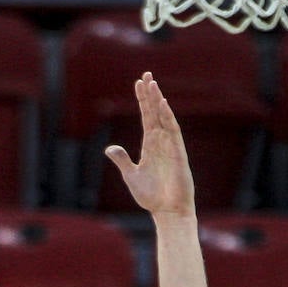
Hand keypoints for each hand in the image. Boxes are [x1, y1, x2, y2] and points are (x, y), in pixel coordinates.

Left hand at [105, 72, 194, 215]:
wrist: (167, 212)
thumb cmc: (151, 197)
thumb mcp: (131, 176)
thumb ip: (122, 160)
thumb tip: (109, 148)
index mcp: (150, 145)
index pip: (146, 117)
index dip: (143, 100)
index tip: (138, 83)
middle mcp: (161, 142)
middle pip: (155, 112)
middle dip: (151, 93)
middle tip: (147, 74)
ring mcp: (170, 146)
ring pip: (164, 118)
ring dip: (158, 101)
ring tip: (153, 83)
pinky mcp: (178, 154)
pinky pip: (173, 132)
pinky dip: (168, 117)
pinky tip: (162, 105)